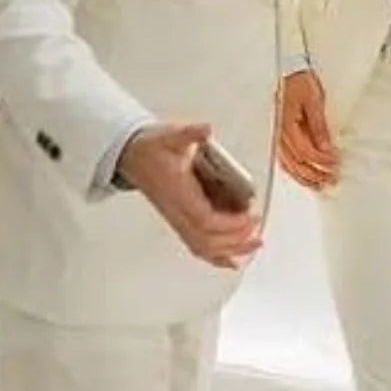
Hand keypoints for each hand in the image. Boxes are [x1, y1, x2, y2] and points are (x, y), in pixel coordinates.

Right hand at [117, 121, 262, 268]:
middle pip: (207, 240)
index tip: (250, 214)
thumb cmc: (152, 149)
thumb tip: (205, 130)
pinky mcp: (181, 222)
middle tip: (257, 225)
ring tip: (254, 244)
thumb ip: (190, 134)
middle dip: (236, 238)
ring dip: (231, 250)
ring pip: (204, 248)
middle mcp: (177, 212)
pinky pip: (198, 246)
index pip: (205, 220)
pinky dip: (217, 257)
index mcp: (177, 194)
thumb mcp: (172, 136)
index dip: (230, 223)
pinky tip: (233, 260)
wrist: (133, 157)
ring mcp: (178, 220)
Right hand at [277, 69, 339, 188]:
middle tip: (331, 180)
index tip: (336, 165)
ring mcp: (278, 136)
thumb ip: (318, 126)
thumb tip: (325, 148)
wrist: (289, 70)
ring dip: (305, 177)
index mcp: (287, 126)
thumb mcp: (314, 101)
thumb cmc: (299, 82)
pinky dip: (295, 171)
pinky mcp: (280, 135)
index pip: (306, 152)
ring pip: (289, 165)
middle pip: (296, 163)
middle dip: (315, 175)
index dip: (321, 161)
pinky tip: (304, 176)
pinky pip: (285, 160)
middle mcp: (280, 134)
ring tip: (320, 185)